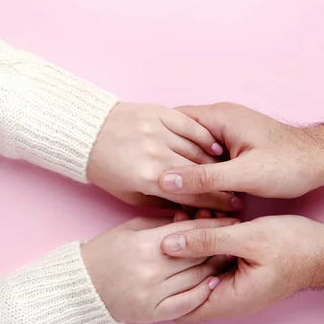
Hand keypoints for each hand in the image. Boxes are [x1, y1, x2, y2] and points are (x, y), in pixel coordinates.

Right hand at [81, 216, 237, 322]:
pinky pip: (186, 304)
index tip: (231, 220)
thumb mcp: (132, 227)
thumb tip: (194, 217)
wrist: (83, 285)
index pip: (190, 232)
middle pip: (197, 256)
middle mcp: (151, 270)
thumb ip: (164, 223)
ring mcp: (152, 294)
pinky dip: (202, 294)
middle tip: (236, 237)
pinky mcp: (152, 313)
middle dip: (219, 245)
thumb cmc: (107, 251)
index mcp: (145, 244)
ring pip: (196, 279)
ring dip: (216, 267)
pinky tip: (213, 283)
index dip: (214, 225)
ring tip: (229, 256)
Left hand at [88, 102, 242, 210]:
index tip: (231, 209)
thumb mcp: (130, 197)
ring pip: (198, 149)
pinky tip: (215, 147)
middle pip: (200, 172)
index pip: (191, 194)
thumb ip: (163, 203)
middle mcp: (155, 153)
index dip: (215, 203)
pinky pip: (190, 125)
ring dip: (216, 163)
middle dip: (221, 185)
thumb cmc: (107, 170)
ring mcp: (158, 130)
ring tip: (228, 174)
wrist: (87, 134)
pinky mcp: (159, 112)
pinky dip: (205, 137)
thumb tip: (192, 211)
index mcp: (147, 178)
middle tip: (236, 193)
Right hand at [159, 103, 323, 198]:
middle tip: (155, 185)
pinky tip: (198, 193)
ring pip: (195, 149)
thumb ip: (205, 177)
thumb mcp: (245, 174)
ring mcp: (228, 133)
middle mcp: (220, 120)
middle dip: (169, 159)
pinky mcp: (236, 147)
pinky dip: (202, 173)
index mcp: (218, 117)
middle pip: (182, 137)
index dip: (157, 143)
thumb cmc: (288, 164)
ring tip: (173, 193)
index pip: (173, 122)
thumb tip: (166, 180)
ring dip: (187, 168)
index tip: (144, 165)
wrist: (321, 162)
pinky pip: (209, 158)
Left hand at [161, 215, 323, 321]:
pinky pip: (215, 263)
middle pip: (187, 287)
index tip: (158, 252)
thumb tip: (168, 243)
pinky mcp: (242, 273)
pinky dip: (207, 244)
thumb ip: (207, 240)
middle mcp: (231, 299)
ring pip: (200, 272)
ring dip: (192, 247)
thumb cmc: (296, 247)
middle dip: (176, 259)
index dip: (165, 283)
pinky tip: (207, 219)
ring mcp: (237, 287)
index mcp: (230, 299)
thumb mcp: (248, 237)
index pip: (180, 307)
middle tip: (174, 226)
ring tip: (192, 216)